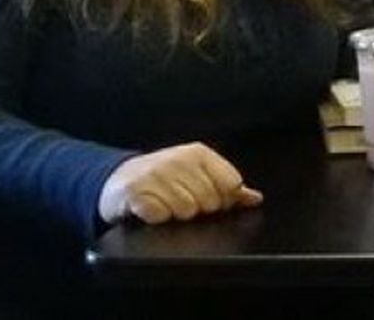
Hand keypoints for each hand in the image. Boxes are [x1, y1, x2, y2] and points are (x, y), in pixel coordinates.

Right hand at [97, 143, 262, 225]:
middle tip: (182, 203)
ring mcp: (156, 174)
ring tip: (166, 206)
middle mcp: (179, 160)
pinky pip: (160, 215)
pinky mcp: (136, 192)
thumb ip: (227, 187)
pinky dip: (157, 219)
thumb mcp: (196, 176)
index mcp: (199, 154)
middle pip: (209, 201)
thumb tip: (254, 199)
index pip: (230, 184)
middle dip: (198, 210)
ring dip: (176, 216)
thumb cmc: (164, 180)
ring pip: (186, 211)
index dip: (224, 200)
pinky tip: (152, 211)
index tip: (210, 201)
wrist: (118, 179)